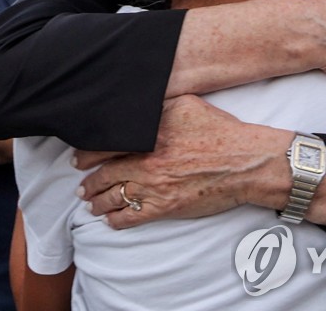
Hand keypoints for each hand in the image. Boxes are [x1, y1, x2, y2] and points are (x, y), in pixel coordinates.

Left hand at [76, 95, 289, 228]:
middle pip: (105, 175)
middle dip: (88, 183)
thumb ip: (156, 107)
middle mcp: (146, 162)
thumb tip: (135, 105)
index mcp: (148, 135)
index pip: (104, 146)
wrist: (246, 162)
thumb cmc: (220, 131)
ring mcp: (154, 187)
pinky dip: (117, 221)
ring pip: (114, 198)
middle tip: (81, 186)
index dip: (86, 155)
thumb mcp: (185, 105)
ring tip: (90, 204)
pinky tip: (111, 220)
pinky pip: (132, 218)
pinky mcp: (166, 208)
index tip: (79, 159)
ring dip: (97, 203)